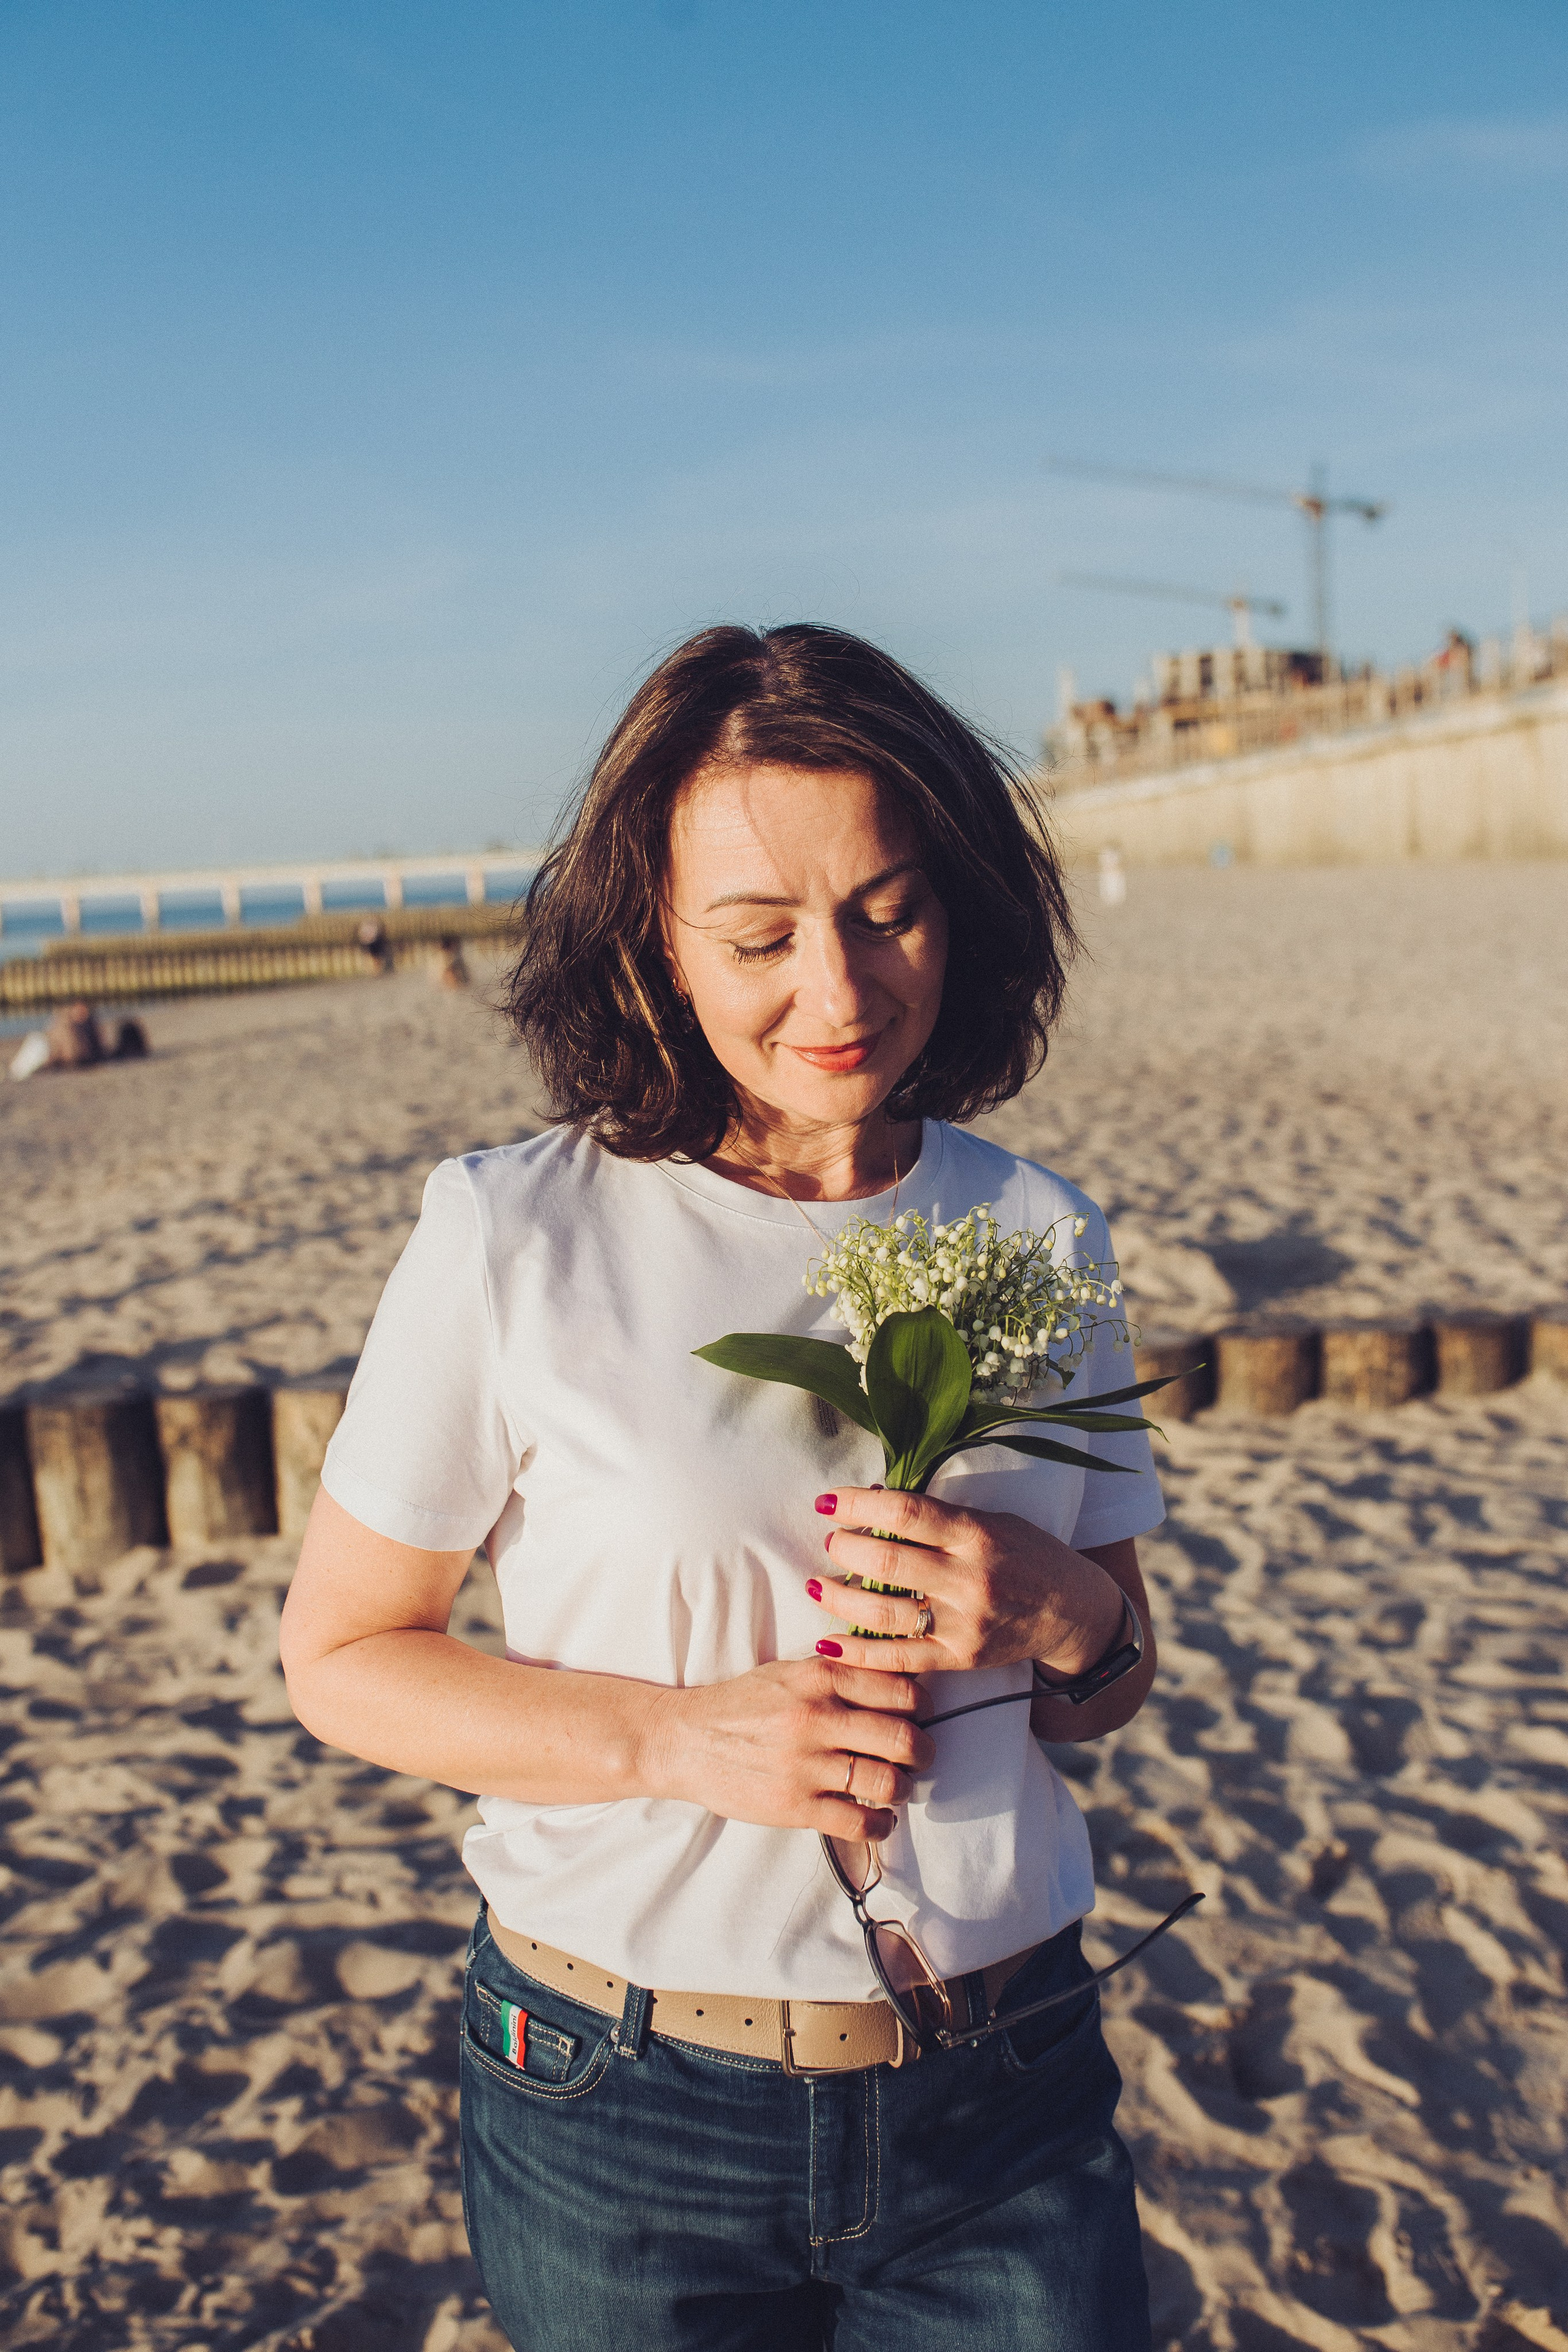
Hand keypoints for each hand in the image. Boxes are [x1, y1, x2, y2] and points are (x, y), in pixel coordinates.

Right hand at [640, 1658, 934, 1840]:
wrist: (684, 1740)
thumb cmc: (740, 1705)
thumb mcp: (788, 1673)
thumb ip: (837, 1676)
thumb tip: (893, 1685)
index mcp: (819, 1677)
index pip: (901, 1690)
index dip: (921, 1707)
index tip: (919, 1717)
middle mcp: (817, 1718)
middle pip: (904, 1739)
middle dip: (923, 1752)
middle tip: (920, 1757)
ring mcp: (805, 1765)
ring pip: (887, 1782)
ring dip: (903, 1790)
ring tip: (895, 1789)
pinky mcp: (794, 1806)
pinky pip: (859, 1822)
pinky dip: (880, 1825)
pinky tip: (877, 1819)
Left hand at [809, 1485, 1126, 1677]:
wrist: (1071, 1612)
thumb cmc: (1027, 1555)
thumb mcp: (991, 1521)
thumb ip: (939, 1517)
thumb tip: (876, 1503)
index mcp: (977, 1535)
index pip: (906, 1514)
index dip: (858, 1504)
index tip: (828, 1499)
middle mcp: (969, 1580)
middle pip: (888, 1563)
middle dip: (845, 1549)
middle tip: (831, 1542)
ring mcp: (964, 1624)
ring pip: (885, 1615)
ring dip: (840, 1599)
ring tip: (818, 1584)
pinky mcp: (960, 1659)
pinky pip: (899, 1659)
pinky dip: (857, 1654)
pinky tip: (827, 1642)